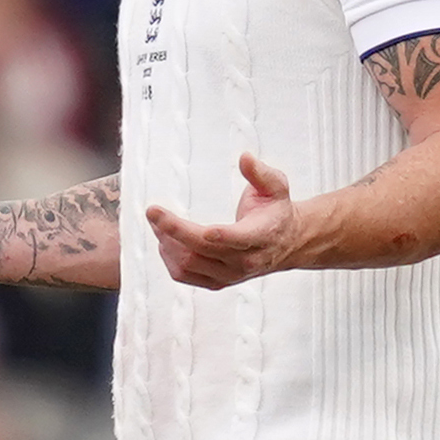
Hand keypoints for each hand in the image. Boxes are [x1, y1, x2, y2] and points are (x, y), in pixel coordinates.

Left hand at [146, 153, 300, 290]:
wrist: (286, 242)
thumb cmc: (276, 211)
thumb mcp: (277, 186)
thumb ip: (260, 173)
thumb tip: (244, 157)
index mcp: (262, 236)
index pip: (233, 238)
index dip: (210, 232)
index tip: (182, 221)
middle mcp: (245, 261)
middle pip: (201, 250)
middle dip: (172, 230)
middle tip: (153, 212)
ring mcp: (230, 275)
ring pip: (189, 265)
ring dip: (167, 244)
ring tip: (158, 223)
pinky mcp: (218, 282)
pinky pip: (186, 276)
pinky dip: (169, 260)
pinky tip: (164, 242)